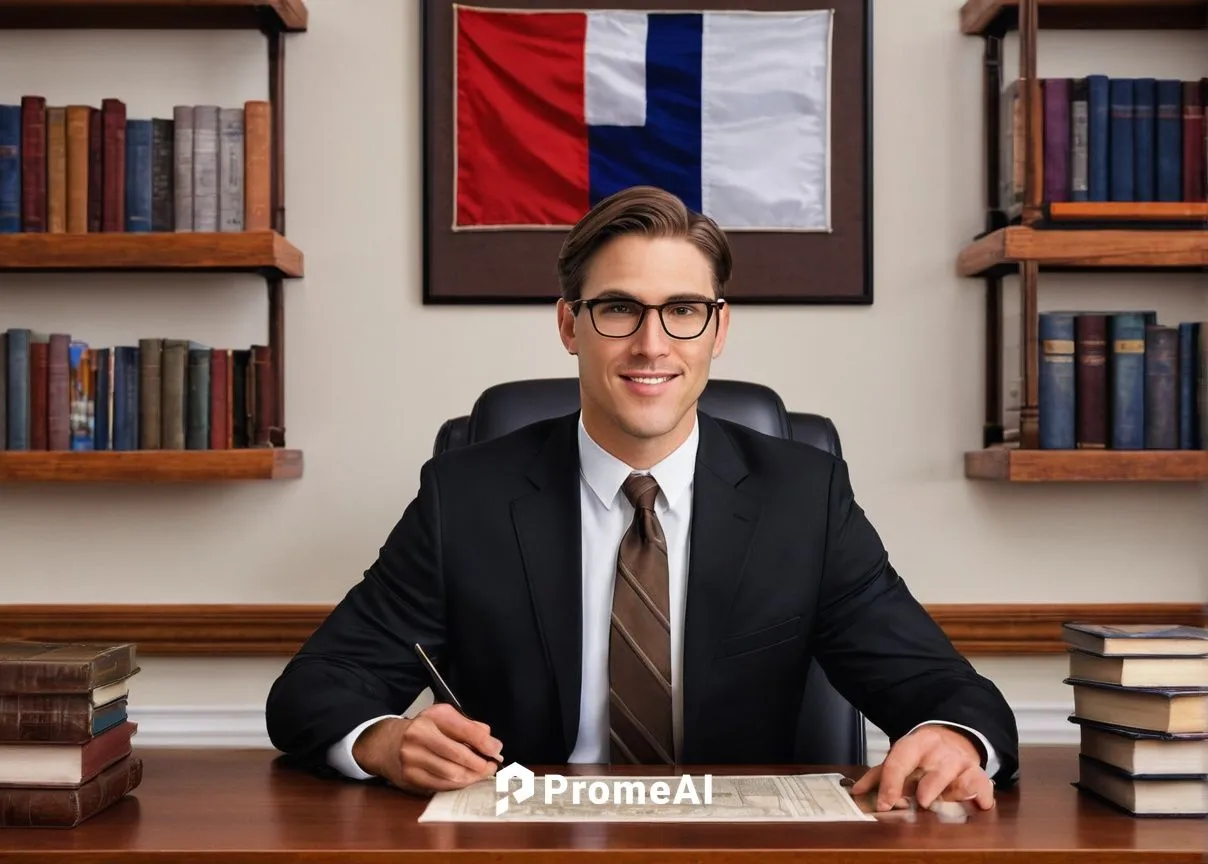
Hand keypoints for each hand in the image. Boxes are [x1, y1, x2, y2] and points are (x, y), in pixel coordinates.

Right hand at [351, 703, 502, 793]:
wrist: (386, 743)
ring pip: (451, 774)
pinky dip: (457, 785)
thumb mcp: (444, 719)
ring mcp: (412, 758)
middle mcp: (420, 735)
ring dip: (471, 778)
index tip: (496, 751)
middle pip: (460, 755)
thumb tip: (492, 744)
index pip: (467, 731)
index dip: (486, 744)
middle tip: (492, 766)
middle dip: (481, 764)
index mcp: (433, 716)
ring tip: (480, 774)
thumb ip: (470, 727)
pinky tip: (464, 780)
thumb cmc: (422, 730)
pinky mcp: (410, 777)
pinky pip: (441, 786)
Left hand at [850, 725, 993, 811]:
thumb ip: (878, 776)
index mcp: (914, 744)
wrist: (953, 736)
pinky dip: (980, 797)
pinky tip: (978, 805)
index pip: (899, 762)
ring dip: (952, 798)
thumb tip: (857, 792)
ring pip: (959, 783)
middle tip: (921, 803)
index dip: (891, 784)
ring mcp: (960, 762)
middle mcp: (939, 751)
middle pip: (934, 773)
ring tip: (943, 805)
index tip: (885, 804)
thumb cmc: (921, 754)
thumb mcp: (899, 758)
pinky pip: (981, 787)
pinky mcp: (978, 773)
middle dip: (928, 790)